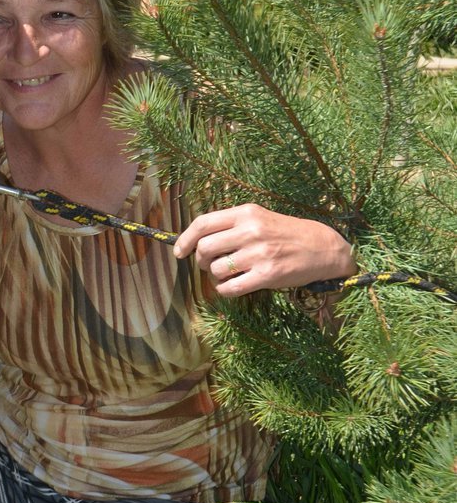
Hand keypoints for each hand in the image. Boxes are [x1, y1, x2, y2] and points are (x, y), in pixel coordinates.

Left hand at [172, 203, 355, 297]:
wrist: (322, 247)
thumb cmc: (285, 233)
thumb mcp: (258, 218)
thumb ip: (230, 225)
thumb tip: (196, 242)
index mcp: (246, 213)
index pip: (203, 223)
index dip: (185, 239)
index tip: (179, 251)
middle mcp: (251, 231)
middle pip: (205, 248)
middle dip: (200, 261)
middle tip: (208, 265)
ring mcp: (259, 254)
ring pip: (216, 270)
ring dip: (215, 276)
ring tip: (228, 274)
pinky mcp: (267, 276)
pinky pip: (231, 288)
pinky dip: (225, 290)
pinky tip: (233, 286)